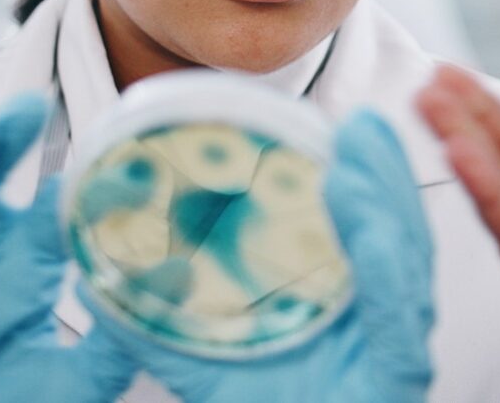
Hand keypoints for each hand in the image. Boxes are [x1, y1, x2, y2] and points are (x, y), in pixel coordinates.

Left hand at [87, 109, 434, 402]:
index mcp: (350, 314)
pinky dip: (382, 261)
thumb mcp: (200, 364)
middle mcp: (385, 329)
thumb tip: (94, 267)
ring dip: (382, 197)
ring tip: (357, 148)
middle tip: (357, 123)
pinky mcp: (396, 384)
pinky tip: (364, 220)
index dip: (371, 177)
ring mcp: (396, 356)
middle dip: (383, 172)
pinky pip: (396, 319)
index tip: (348, 128)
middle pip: (399, 235)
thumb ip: (155, 318)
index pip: (374, 233)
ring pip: (405, 262)